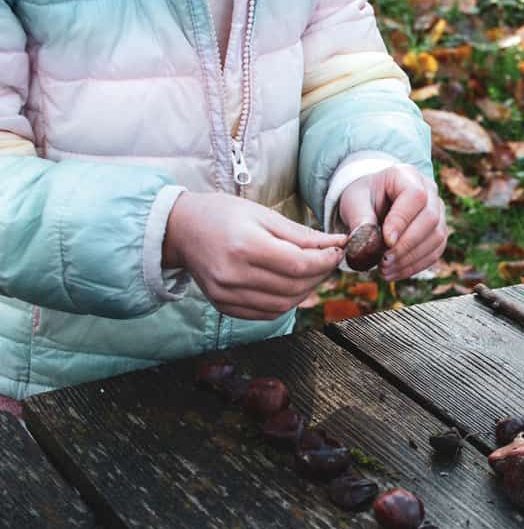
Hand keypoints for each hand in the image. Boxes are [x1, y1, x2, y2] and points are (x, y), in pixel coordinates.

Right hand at [163, 192, 345, 319]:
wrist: (180, 229)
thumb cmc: (222, 215)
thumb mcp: (263, 214)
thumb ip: (302, 234)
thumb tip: (337, 242)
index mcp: (244, 246)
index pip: (298, 265)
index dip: (325, 261)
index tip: (337, 252)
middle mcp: (234, 275)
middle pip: (294, 287)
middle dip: (320, 276)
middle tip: (328, 262)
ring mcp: (227, 294)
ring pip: (284, 305)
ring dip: (306, 292)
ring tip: (312, 274)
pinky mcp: (224, 306)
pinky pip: (266, 314)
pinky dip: (286, 303)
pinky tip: (291, 286)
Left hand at [338, 164, 446, 280]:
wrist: (373, 202)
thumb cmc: (364, 198)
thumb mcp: (354, 202)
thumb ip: (360, 219)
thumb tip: (367, 243)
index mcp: (407, 175)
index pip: (415, 196)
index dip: (402, 221)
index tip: (385, 242)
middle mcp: (430, 191)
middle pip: (430, 218)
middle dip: (407, 245)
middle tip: (383, 262)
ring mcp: (439, 212)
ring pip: (437, 238)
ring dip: (411, 259)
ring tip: (385, 270)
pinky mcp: (439, 232)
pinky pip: (435, 251)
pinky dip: (415, 266)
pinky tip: (395, 273)